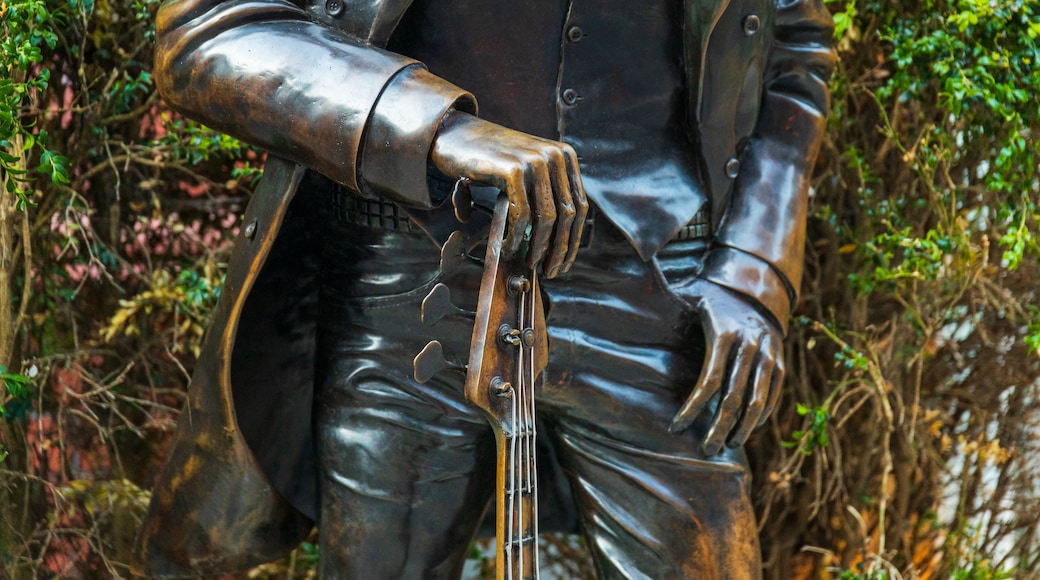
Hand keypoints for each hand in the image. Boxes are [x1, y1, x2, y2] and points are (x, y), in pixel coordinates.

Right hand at [430, 112, 587, 277]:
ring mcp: (535, 161)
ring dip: (539, 247)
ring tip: (529, 263)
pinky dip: (516, 237)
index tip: (564, 262)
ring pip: (547, 218)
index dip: (574, 239)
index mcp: (565, 156)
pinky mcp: (513, 170)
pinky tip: (508, 249)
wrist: (455, 135)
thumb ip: (545, 196)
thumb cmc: (490, 160)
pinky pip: (522, 215)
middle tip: (550, 271)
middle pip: (567, 215)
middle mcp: (555, 156)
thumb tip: (558, 243)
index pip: (579, 206)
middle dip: (560, 249)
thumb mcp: (526, 171)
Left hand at [670, 278, 784, 454]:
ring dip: (743, 428)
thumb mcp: (689, 300)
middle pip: (733, 398)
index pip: (708, 381)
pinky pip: (772, 396)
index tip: (676, 427)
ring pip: (758, 401)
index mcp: (724, 333)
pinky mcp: (780, 362)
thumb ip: (666, 311)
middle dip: (718, 427)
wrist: (755, 290)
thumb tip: (630, 313)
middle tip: (706, 450)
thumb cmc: (711, 300)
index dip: (692, 408)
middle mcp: (750, 345)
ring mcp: (769, 355)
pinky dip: (761, 416)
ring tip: (727, 445)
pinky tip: (747, 429)